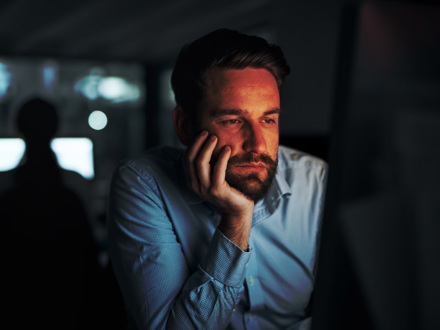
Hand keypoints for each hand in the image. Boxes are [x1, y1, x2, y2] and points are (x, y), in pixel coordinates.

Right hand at [184, 130, 253, 249]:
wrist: (238, 209)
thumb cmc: (228, 189)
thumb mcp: (213, 176)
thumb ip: (208, 165)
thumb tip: (207, 143)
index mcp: (193, 181)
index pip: (186, 159)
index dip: (193, 145)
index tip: (202, 133)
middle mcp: (196, 186)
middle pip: (191, 159)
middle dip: (198, 143)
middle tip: (208, 132)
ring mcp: (206, 189)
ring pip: (201, 163)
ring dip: (208, 147)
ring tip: (215, 137)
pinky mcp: (218, 190)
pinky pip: (217, 170)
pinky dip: (222, 157)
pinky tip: (227, 149)